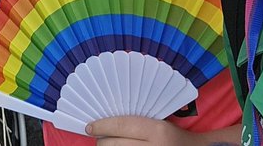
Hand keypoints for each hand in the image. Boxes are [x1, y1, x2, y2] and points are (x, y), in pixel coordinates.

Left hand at [86, 115, 205, 143]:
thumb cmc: (173, 135)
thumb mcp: (158, 123)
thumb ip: (136, 121)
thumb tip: (107, 118)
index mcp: (156, 131)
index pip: (121, 125)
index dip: (102, 125)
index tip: (89, 126)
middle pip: (114, 144)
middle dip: (101, 139)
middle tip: (96, 134)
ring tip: (106, 142)